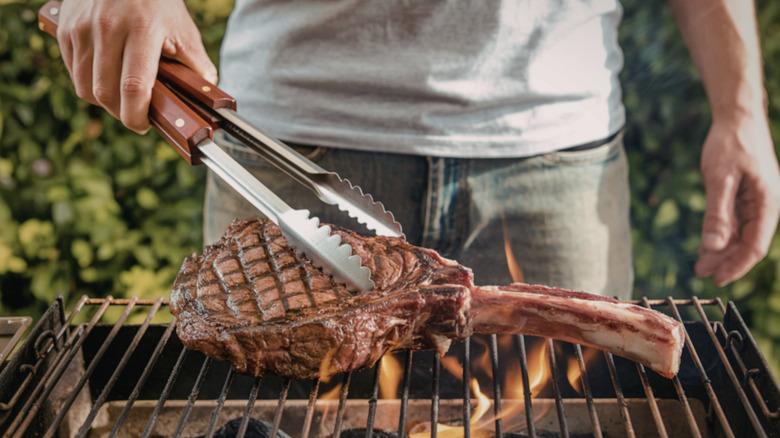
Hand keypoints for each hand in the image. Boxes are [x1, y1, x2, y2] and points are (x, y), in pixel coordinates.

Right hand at [56, 0, 217, 132]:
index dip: (137, 115)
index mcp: (142, 29)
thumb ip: (197, 66)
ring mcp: (81, 26)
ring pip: (84, 87)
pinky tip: (107, 78)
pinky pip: (73, 72)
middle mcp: (107, 26)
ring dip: (104, 102)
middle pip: (105, 93)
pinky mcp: (65, 28)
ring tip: (123, 98)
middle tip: (137, 114)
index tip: (144, 124)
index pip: (133, 87)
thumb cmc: (159, 2)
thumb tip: (207, 99)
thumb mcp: (184, 30)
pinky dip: (89, 84)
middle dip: (121, 113)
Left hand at [695, 113, 779, 285]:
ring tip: (700, 263)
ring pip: (739, 234)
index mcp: (768, 203)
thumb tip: (713, 245)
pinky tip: (706, 246)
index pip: (755, 246)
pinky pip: (734, 222)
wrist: (737, 118)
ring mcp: (756, 201)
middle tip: (701, 273)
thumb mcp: (719, 179)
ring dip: (721, 250)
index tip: (718, 279)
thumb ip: (717, 213)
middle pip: (747, 243)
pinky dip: (720, 234)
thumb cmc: (732, 143)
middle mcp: (766, 205)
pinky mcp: (745, 195)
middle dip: (725, 260)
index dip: (736, 266)